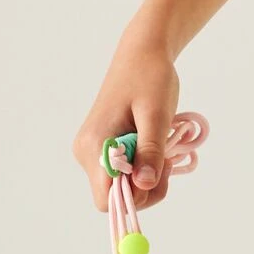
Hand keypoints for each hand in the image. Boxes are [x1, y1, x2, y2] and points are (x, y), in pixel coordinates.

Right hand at [70, 31, 180, 211]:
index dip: (135, 197)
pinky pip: (121, 170)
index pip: (106, 200)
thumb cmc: (151, 78)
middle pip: (115, 196)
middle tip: (167, 159)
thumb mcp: (157, 115)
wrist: (142, 53)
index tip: (158, 172)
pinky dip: (141, 165)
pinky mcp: (102, 145)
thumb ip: (150, 152)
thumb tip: (145, 186)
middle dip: (145, 185)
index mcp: (95, 146)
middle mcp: (86, 152)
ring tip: (162, 147)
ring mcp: (92, 150)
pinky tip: (153, 144)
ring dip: (146, 174)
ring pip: (120, 184)